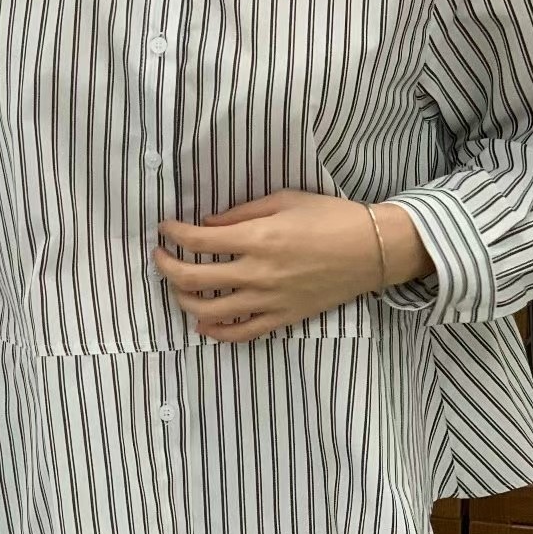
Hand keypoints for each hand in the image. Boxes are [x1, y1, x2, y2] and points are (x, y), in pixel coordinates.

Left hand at [155, 190, 431, 342]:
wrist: (372, 250)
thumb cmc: (331, 216)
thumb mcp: (285, 200)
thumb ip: (242, 214)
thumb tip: (208, 225)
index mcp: (257, 239)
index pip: (198, 241)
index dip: (173, 234)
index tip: (165, 229)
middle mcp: (257, 273)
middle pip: (193, 279)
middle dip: (166, 268)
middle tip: (160, 257)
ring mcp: (268, 300)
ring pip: (209, 311)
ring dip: (183, 300)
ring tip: (178, 289)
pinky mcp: (282, 318)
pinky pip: (241, 333)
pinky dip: (216, 331)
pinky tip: (202, 323)